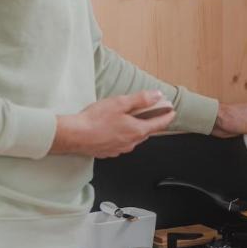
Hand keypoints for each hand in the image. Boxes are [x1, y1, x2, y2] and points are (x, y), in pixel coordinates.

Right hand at [50, 90, 176, 157]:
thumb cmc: (95, 120)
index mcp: (137, 131)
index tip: (172, 112)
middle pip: (147, 131)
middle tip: (153, 111)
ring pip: (134, 137)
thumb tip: (157, 96)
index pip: (159, 124)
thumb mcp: (120, 103)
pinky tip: (116, 128)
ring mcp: (120, 149)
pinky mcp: (109, 151)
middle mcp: (131, 143)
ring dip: (137, 128)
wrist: (74, 135)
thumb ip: (141, 99)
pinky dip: (124, 134)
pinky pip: (122, 142)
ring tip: (133, 118)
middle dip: (151, 121)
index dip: (167, 117)